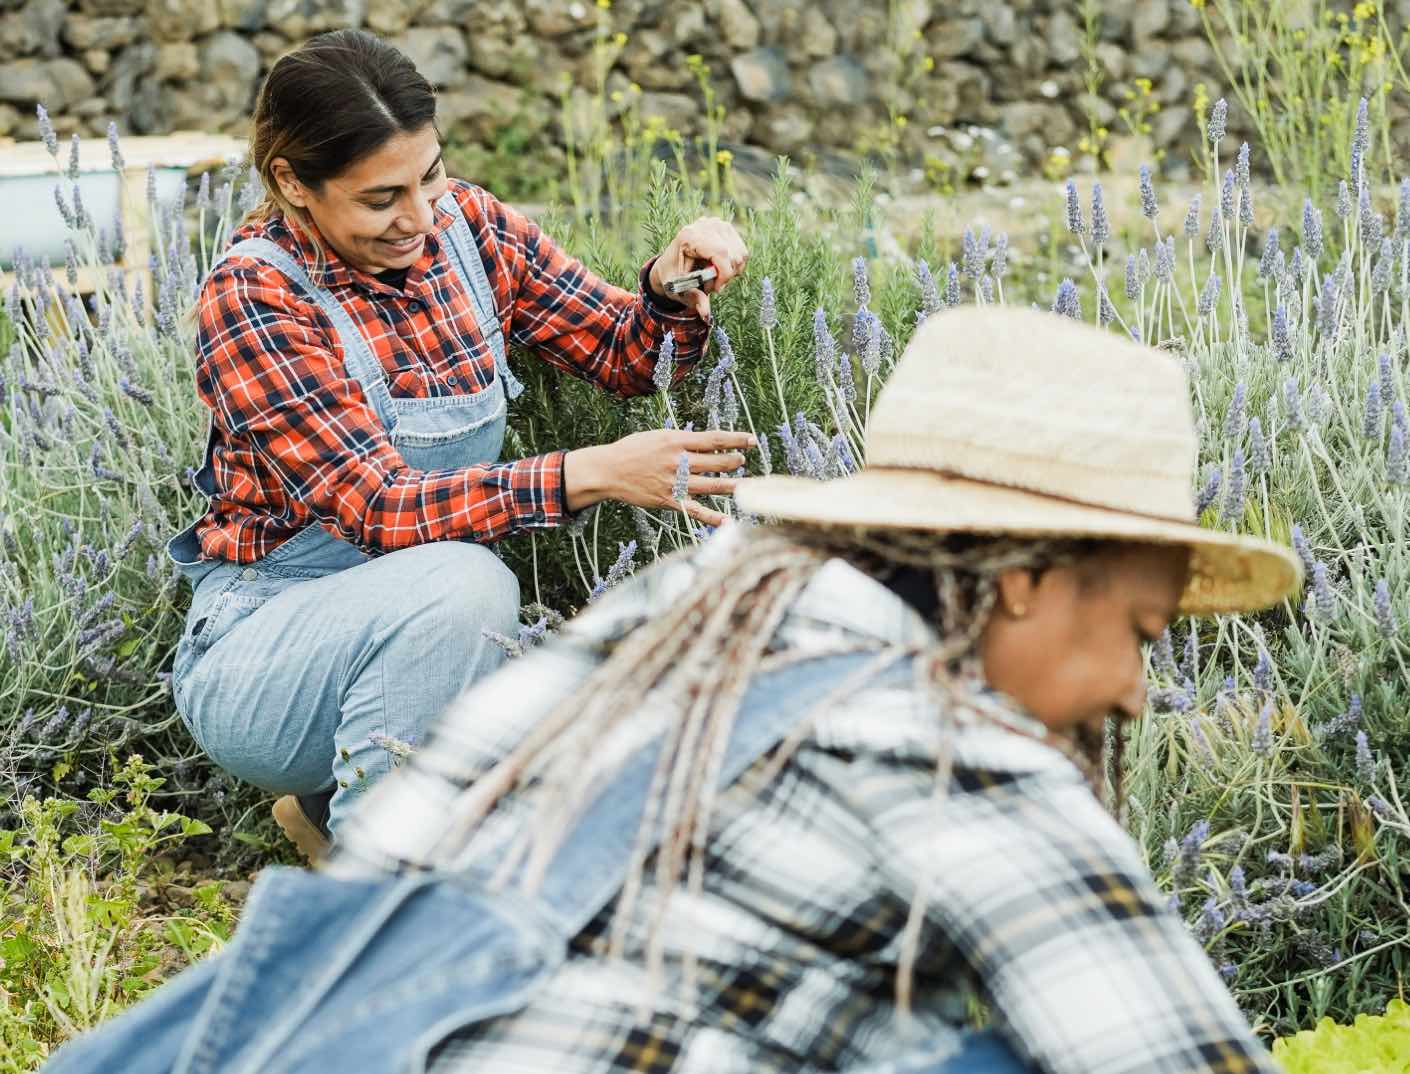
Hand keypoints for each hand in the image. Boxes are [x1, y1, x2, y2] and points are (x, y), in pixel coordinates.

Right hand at [564, 429, 756, 526]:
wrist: (608, 470)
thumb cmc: (632, 450)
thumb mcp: (658, 436)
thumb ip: (682, 440)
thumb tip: (706, 442)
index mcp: (676, 441)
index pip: (714, 439)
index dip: (736, 440)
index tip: (752, 440)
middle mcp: (678, 461)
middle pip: (716, 462)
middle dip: (734, 461)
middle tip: (742, 461)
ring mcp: (674, 482)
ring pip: (712, 485)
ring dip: (732, 485)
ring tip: (745, 485)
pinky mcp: (668, 500)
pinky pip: (695, 510)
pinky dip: (712, 517)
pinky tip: (728, 521)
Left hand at [648, 216, 748, 319]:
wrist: (669, 263)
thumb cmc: (671, 277)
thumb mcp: (678, 290)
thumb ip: (693, 300)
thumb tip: (706, 315)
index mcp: (690, 236)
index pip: (721, 253)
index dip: (724, 275)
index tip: (715, 289)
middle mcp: (705, 225)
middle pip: (734, 255)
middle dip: (726, 276)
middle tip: (710, 285)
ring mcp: (717, 223)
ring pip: (741, 255)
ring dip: (731, 272)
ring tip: (713, 277)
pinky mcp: (726, 228)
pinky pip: (742, 252)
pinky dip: (734, 265)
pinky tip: (719, 268)